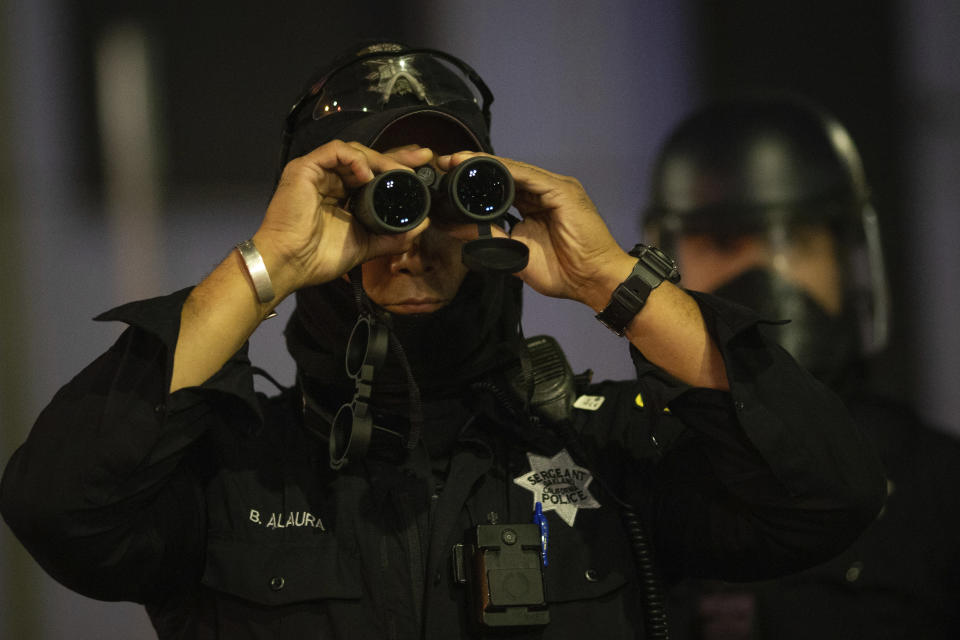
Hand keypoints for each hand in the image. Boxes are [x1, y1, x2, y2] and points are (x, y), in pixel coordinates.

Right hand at [253, 140, 435, 298]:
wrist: (292, 264)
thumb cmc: (320, 258)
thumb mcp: (366, 245)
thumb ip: (393, 236)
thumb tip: (422, 225)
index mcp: (342, 196)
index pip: (372, 175)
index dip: (396, 170)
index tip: (421, 171)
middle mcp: (330, 180)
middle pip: (367, 159)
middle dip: (396, 157)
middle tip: (422, 158)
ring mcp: (317, 172)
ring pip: (353, 152)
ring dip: (379, 159)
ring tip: (398, 173)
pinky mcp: (304, 168)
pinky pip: (334, 151)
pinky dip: (354, 159)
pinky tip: (367, 175)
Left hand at [438, 152, 634, 309]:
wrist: (593, 281)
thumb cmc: (563, 272)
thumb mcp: (515, 254)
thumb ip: (490, 238)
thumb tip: (457, 228)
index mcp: (536, 207)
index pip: (501, 188)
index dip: (474, 183)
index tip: (446, 180)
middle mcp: (545, 193)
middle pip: (505, 175)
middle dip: (474, 168)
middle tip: (444, 164)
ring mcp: (555, 189)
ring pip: (514, 171)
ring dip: (484, 165)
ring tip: (456, 161)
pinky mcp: (563, 190)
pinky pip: (528, 176)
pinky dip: (503, 170)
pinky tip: (481, 166)